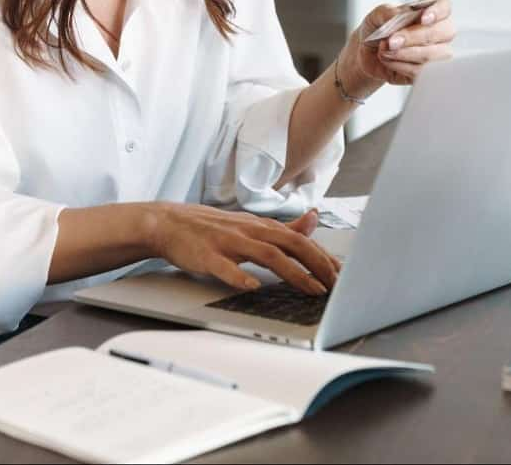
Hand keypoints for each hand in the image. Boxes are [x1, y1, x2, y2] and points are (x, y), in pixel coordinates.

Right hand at [146, 203, 339, 294]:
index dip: (323, 257)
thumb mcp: (250, 225)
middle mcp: (249, 231)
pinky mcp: (206, 256)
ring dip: (292, 273)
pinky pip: (224, 267)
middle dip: (317, 265)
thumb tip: (313, 220)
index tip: (342, 275)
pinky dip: (239, 277)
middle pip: (290, 244)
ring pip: (266, 255)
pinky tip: (251, 287)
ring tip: (311, 289)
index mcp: (261, 226)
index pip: (300, 239)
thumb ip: (282, 228)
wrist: (169, 222)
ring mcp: (228, 242)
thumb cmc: (212, 228)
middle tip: (336, 285)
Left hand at [338, 0, 456, 89]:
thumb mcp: (376, 15)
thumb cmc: (376, 30)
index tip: (423, 19)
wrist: (365, 54)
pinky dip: (400, 66)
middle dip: (415, 37)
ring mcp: (437, 54)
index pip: (444, 7)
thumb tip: (404, 15)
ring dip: (406, 54)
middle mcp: (439, 32)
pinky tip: (388, 60)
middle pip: (443, 33)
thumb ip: (389, 12)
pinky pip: (421, 73)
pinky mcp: (427, 73)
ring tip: (386, 51)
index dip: (438, 12)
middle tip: (392, 41)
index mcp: (429, 11)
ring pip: (433, 56)